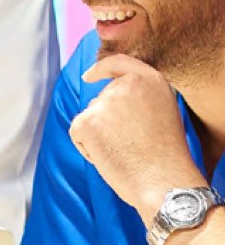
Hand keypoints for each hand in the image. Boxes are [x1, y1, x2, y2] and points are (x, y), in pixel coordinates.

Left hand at [69, 55, 202, 225]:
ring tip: (123, 153)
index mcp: (150, 79)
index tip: (89, 76)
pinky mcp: (87, 121)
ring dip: (98, 136)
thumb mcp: (163, 112)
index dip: (101, 69)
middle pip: (101, 99)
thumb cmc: (166, 157)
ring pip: (90, 118)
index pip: (118, 63)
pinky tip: (108, 158)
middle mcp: (126, 85)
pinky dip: (87, 149)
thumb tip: (112, 101)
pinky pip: (78, 133)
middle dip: (106, 121)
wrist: (163, 181)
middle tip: (130, 145)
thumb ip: (141, 98)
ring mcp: (105, 101)